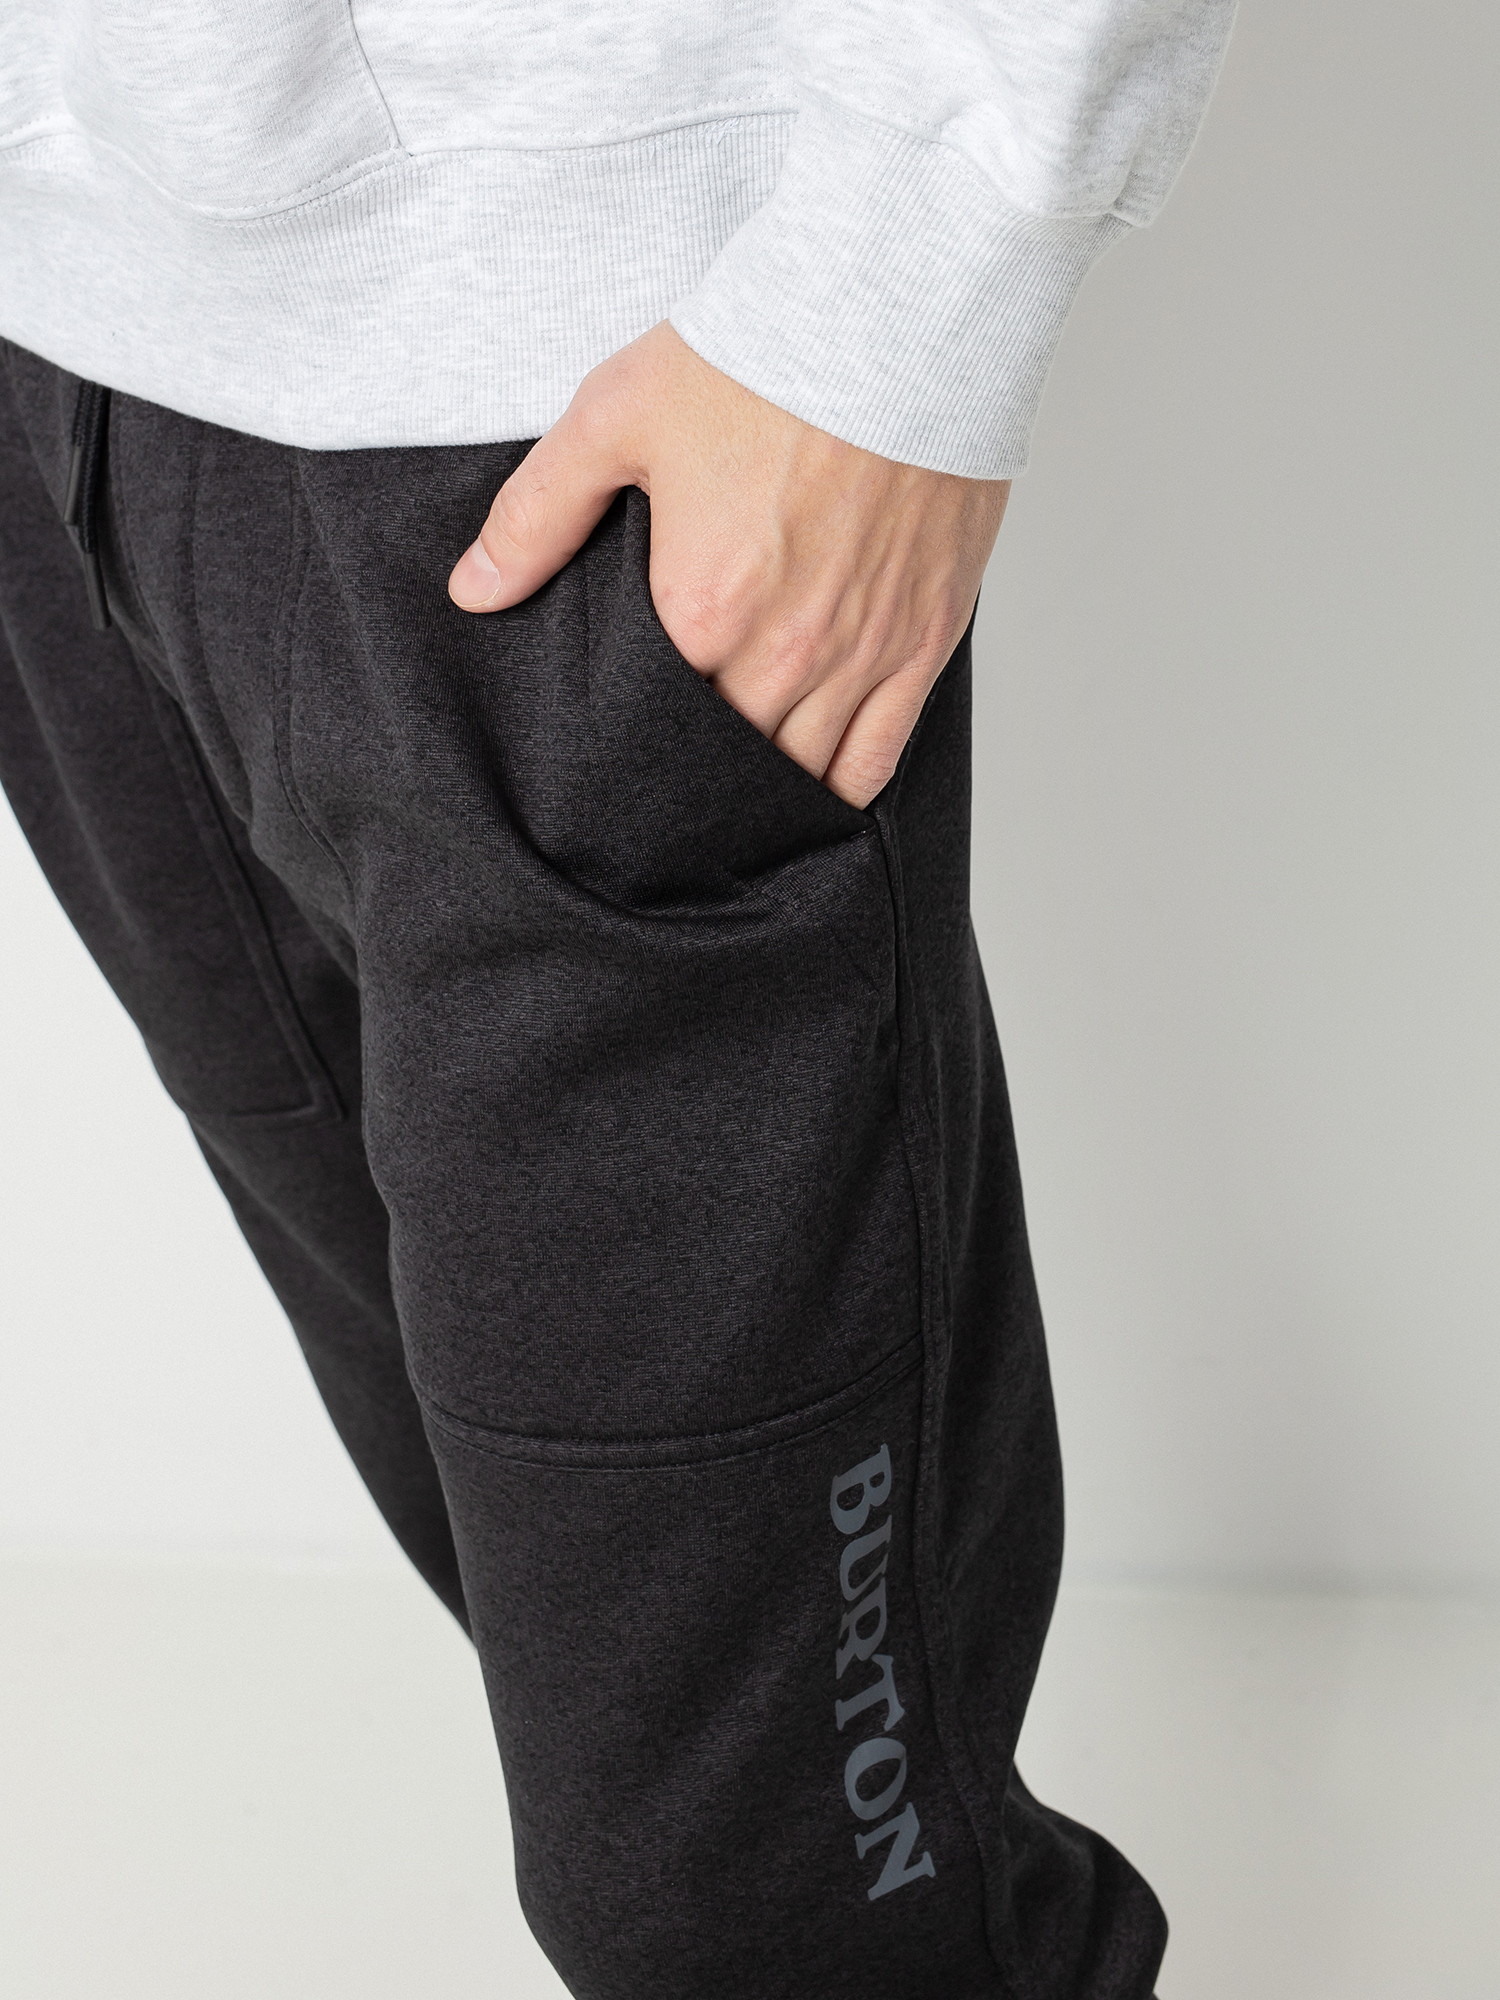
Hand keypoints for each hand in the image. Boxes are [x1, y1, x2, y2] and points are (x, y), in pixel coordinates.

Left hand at [449, 323, 1008, 807]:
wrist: (897, 308)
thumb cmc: (761, 355)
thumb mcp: (616, 419)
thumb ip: (537, 516)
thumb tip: (474, 591)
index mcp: (701, 615)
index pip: (654, 729)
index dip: (634, 743)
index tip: (620, 749)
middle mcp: (784, 655)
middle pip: (730, 762)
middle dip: (698, 774)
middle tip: (672, 774)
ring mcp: (862, 655)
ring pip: (804, 773)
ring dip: (767, 784)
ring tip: (735, 786)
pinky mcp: (924, 640)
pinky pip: (880, 757)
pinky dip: (844, 785)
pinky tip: (817, 787)